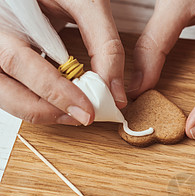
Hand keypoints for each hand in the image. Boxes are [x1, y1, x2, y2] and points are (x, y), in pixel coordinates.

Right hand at [0, 0, 125, 125]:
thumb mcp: (85, 3)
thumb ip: (104, 43)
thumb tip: (115, 93)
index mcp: (2, 15)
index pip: (19, 62)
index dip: (54, 92)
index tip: (86, 110)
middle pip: (4, 88)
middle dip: (46, 110)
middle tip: (83, 117)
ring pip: (6, 95)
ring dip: (42, 110)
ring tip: (76, 112)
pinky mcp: (3, 59)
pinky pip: (13, 89)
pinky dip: (38, 100)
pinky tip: (62, 100)